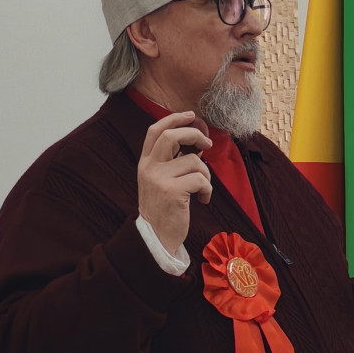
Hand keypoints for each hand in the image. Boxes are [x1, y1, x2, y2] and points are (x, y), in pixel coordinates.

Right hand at [137, 111, 212, 254]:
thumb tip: (196, 142)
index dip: (173, 119)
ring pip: (194, 161)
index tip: (191, 115)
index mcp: (145, 162)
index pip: (155, 131)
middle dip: (195, 135)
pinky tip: (203, 200)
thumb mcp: (159, 181)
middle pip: (172, 136)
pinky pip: (201, 180)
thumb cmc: (164, 208)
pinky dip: (208, 190)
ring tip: (202, 189)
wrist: (155, 237)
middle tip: (207, 144)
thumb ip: (170, 161)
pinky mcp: (172, 191)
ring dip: (206, 174)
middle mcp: (149, 167)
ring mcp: (159, 179)